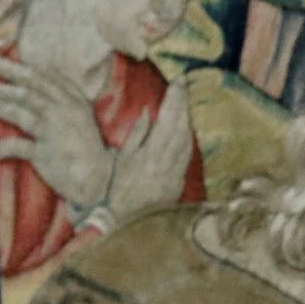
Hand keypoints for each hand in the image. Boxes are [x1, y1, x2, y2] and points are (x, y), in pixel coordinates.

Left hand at [0, 55, 113, 209]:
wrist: (101, 178)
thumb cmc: (83, 146)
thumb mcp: (79, 115)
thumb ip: (61, 96)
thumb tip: (40, 75)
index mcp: (73, 100)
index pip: (43, 77)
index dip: (18, 66)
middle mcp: (65, 111)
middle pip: (30, 89)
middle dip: (5, 75)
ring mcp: (55, 132)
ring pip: (21, 111)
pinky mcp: (46, 154)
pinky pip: (18, 147)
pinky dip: (1, 147)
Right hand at [104, 82, 197, 221]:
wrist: (124, 220)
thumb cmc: (116, 190)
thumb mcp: (120, 161)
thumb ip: (136, 136)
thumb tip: (149, 114)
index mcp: (149, 155)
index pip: (166, 120)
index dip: (173, 101)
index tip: (176, 83)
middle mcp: (166, 161)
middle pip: (180, 126)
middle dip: (182, 104)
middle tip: (184, 86)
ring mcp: (175, 171)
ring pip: (187, 139)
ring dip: (187, 119)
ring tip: (185, 103)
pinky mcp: (179, 180)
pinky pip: (188, 153)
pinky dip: (189, 138)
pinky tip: (187, 129)